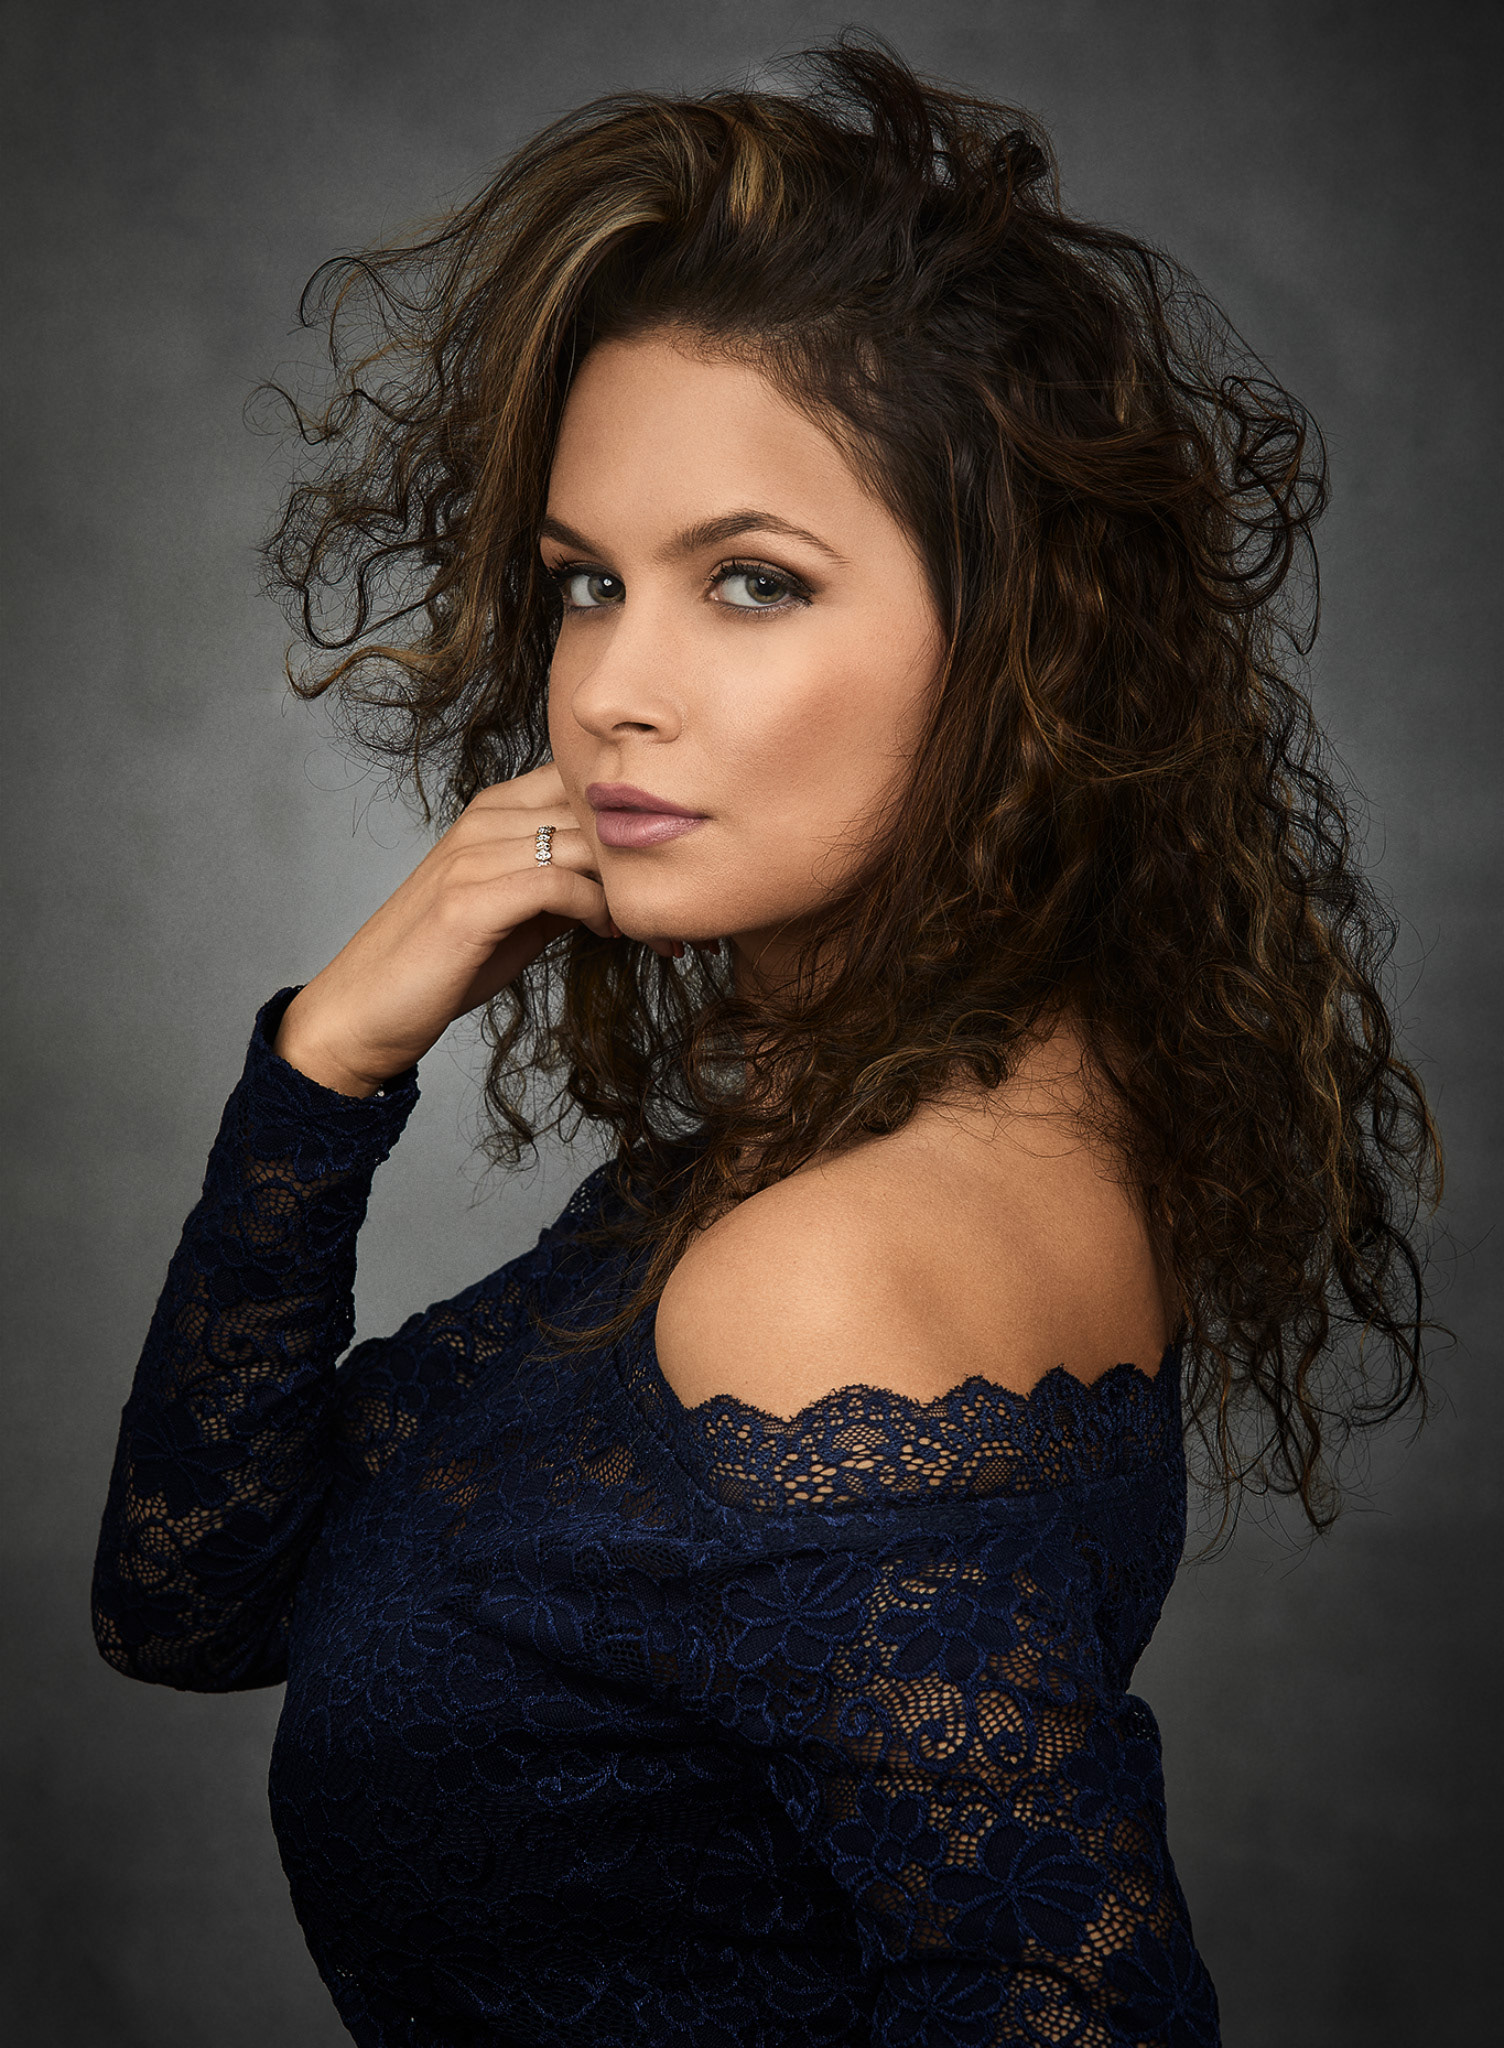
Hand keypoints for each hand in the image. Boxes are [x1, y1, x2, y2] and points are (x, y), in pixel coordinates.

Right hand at [272, 763, 663, 1096]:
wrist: (364, 1009)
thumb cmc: (442, 964)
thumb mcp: (516, 913)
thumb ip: (564, 883)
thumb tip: (628, 882)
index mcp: (493, 811)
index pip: (584, 782)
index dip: (637, 820)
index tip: (680, 869)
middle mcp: (483, 820)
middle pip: (594, 808)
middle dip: (649, 854)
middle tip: (692, 906)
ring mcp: (472, 855)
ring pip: (583, 844)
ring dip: (634, 887)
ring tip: (664, 928)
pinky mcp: (468, 900)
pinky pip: (558, 884)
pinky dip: (598, 909)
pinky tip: (613, 934)